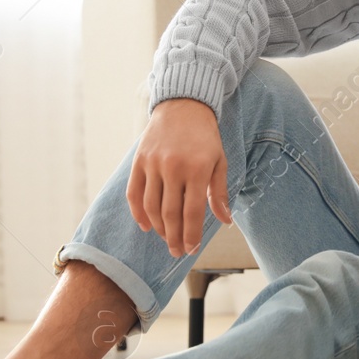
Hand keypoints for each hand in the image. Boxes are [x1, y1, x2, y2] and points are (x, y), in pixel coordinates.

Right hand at [127, 98, 232, 256]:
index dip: (191, 235)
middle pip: (171, 214)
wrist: (183, 106)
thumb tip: (225, 221)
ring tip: (165, 238)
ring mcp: (153, 164)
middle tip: (176, 252)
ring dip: (158, 228)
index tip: (191, 249)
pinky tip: (146, 226)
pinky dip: (138, 213)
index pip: (193, 212)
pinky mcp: (139, 161)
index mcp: (198, 169)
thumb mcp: (220, 161)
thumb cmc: (205, 137)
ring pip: (151, 206)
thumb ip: (220, 193)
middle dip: (174, 238)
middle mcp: (173, 167)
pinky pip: (134, 193)